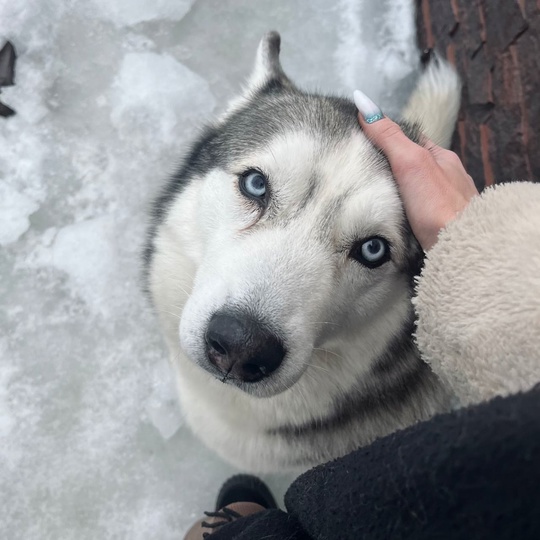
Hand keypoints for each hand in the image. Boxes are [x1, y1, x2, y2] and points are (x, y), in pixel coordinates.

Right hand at [353, 90, 478, 250]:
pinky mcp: (435, 226)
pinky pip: (413, 213)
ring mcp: (441, 203)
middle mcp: (445, 179)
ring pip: (412, 192)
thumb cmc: (440, 205)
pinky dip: (400, 213)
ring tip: (368, 197)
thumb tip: (364, 104)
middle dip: (387, 169)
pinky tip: (389, 218)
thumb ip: (389, 136)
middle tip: (359, 172)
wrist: (460, 246)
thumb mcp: (410, 162)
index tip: (361, 140)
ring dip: (393, 193)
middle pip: (409, 167)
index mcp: (441, 158)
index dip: (385, 138)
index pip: (409, 140)